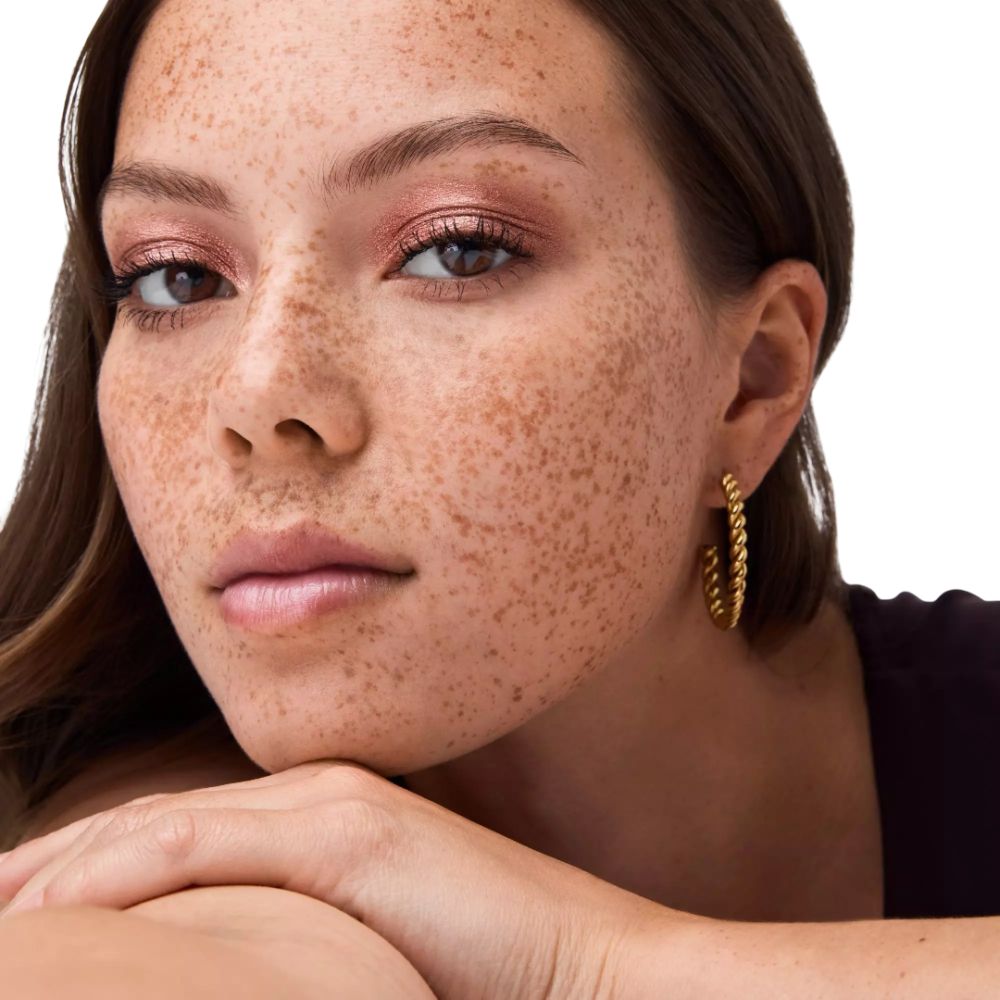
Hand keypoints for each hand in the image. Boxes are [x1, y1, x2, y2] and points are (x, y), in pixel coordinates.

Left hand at [0, 760, 671, 999]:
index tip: (24, 910)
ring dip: (67, 864)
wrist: (597, 974)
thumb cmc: (494, 984)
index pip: (187, 837)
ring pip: (165, 825)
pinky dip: (121, 871)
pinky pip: (203, 845)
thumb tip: (240, 982)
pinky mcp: (351, 832)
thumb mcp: (371, 963)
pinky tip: (53, 907)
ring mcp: (336, 807)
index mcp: (327, 827)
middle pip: (158, 821)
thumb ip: (306, 954)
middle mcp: (320, 799)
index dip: (96, 865)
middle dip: (58, 859)